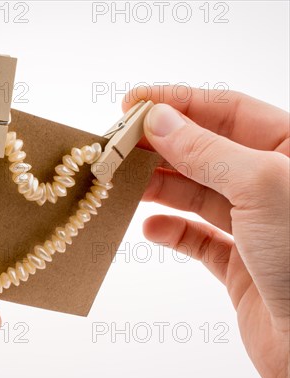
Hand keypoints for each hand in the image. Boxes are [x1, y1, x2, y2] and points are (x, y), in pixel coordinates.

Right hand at [124, 87, 288, 377]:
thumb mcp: (259, 185)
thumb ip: (205, 149)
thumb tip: (158, 119)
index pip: (227, 110)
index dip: (178, 102)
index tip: (134, 104)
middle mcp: (272, 183)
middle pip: (205, 150)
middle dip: (161, 147)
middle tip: (118, 146)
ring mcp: (255, 224)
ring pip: (195, 193)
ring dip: (158, 187)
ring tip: (125, 186)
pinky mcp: (238, 263)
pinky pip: (196, 237)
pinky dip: (171, 230)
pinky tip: (151, 228)